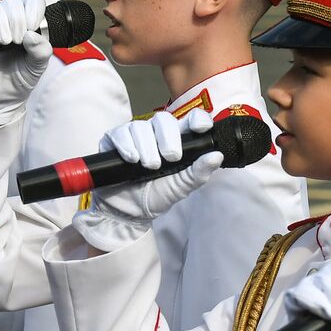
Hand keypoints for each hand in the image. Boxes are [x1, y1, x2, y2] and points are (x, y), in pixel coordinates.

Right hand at [0, 0, 52, 126]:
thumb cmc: (20, 79)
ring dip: (0, 21)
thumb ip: (41, 51)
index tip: (33, 25)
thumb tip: (32, 35)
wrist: (0, 98)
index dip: (33, 8)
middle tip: (17, 41)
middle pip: (10, 2)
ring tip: (4, 42)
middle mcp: (9, 20)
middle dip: (16, 19)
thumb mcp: (38, 67)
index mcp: (28, 23)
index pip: (32, 0)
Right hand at [71, 110, 221, 251]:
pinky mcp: (113, 141)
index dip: (196, 118)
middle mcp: (155, 134)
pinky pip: (120, 133)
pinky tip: (132, 159)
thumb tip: (217, 156)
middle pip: (163, 119)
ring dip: (147, 147)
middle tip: (171, 158)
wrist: (129, 212)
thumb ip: (199, 172)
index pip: (189, 119)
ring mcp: (133, 135)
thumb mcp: (181, 187)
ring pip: (140, 127)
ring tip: (149, 167)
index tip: (201, 127)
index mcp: (176, 140)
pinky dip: (127, 145)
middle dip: (168, 138)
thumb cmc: (156, 196)